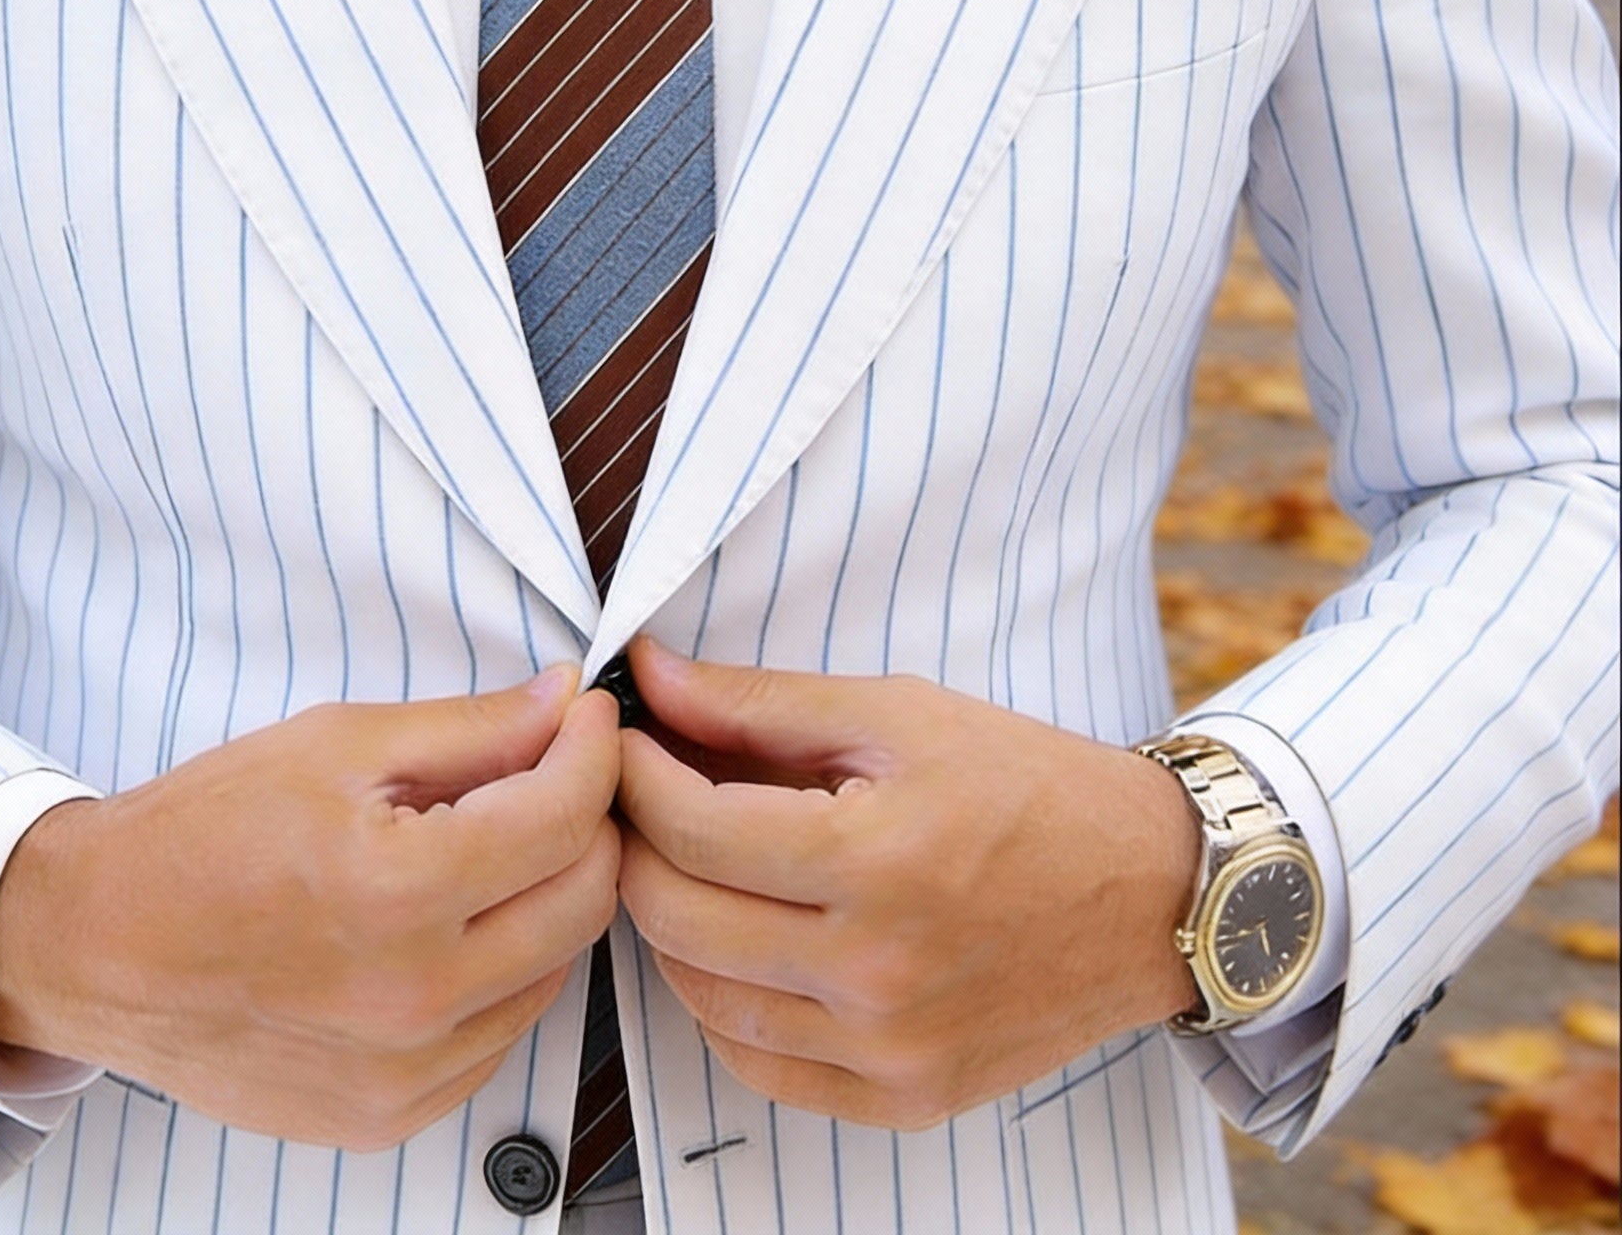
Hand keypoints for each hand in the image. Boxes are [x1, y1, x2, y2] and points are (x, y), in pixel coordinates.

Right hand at [0, 668, 620, 1149]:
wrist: (98, 943)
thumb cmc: (202, 835)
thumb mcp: (336, 744)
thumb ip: (469, 729)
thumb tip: (561, 704)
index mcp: (396, 893)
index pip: (565, 816)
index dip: (592, 749)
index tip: (585, 716)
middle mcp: (413, 998)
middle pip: (585, 898)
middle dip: (589, 819)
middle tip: (554, 771)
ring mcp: (405, 1072)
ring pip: (556, 969)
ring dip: (550, 895)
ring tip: (492, 845)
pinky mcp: (390, 1115)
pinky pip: (502, 1033)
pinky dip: (504, 969)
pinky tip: (453, 922)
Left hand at [615, 637, 1199, 1129]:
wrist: (1150, 892)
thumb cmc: (1027, 786)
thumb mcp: (896, 713)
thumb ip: (759, 702)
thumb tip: (650, 675)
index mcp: (878, 860)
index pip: (692, 830)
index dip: (634, 775)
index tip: (624, 741)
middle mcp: (879, 971)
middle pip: (679, 917)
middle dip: (635, 844)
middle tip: (638, 797)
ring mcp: (890, 1049)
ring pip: (703, 999)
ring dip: (669, 924)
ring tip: (685, 863)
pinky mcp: (904, 1098)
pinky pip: (760, 1067)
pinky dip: (722, 1004)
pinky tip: (735, 944)